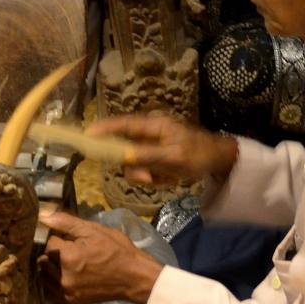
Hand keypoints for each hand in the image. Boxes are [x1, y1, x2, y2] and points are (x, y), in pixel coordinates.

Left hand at [38, 210, 164, 303]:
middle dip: (53, 253)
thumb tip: (42, 215)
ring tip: (67, 264)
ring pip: (43, 275)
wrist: (134, 277)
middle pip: (43, 259)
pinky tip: (64, 277)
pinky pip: (49, 292)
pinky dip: (52, 283)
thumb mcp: (94, 230)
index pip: (49, 243)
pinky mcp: (69, 301)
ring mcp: (65, 291)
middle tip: (69, 251)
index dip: (59, 238)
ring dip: (50, 268)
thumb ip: (66, 222)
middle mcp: (62, 276)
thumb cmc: (117, 250)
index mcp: (67, 256)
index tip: (71, 240)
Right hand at [85, 115, 238, 188]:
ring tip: (165, 179)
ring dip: (147, 175)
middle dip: (135, 166)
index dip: (104, 129)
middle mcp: (149, 135)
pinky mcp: (156, 160)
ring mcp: (152, 148)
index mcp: (153, 126)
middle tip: (150, 177)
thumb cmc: (197, 154)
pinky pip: (146, 171)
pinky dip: (156, 179)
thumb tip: (122, 157)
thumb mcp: (173, 157)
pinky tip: (171, 179)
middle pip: (125, 149)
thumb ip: (147, 156)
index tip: (86, 135)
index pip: (123, 124)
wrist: (218, 162)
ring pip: (134, 164)